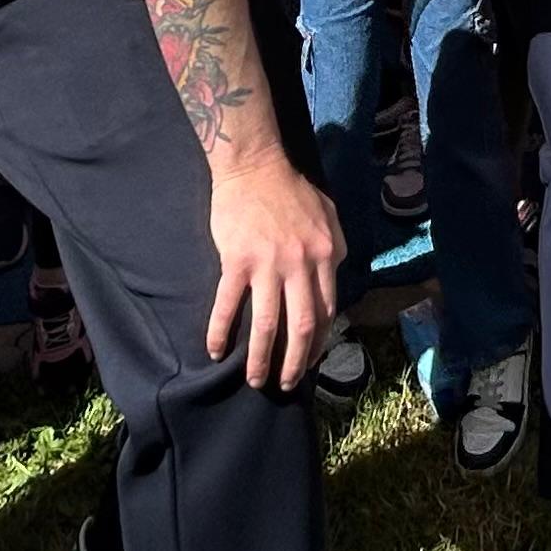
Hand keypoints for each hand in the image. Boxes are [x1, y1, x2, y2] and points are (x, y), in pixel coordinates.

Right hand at [205, 153, 344, 389]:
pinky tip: (215, 351)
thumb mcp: (329, 215)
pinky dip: (221, 331)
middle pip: (302, 325)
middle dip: (295, 362)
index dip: (318, 343)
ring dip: (261, 358)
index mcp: (325, 255)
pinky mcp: (236, 261)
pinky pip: (228, 304)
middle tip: (286, 384)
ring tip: (255, 380)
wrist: (253, 166)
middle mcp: (300, 264)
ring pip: (268, 324)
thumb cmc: (292, 189)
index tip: (309, 361)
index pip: (327, 310)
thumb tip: (334, 279)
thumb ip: (335, 248)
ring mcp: (268, 264)